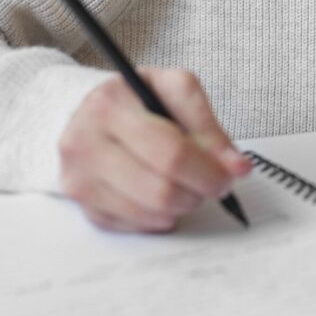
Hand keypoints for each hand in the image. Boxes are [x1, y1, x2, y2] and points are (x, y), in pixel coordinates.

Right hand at [58, 68, 251, 232]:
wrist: (88, 110)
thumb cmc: (138, 98)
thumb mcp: (174, 90)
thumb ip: (207, 126)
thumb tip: (237, 167)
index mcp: (110, 105)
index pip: (171, 152)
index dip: (208, 171)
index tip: (228, 176)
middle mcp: (84, 143)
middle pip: (160, 190)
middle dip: (197, 193)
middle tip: (210, 184)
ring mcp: (78, 177)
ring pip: (148, 214)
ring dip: (180, 207)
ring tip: (185, 185)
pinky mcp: (80, 204)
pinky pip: (132, 226)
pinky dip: (156, 216)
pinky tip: (159, 195)